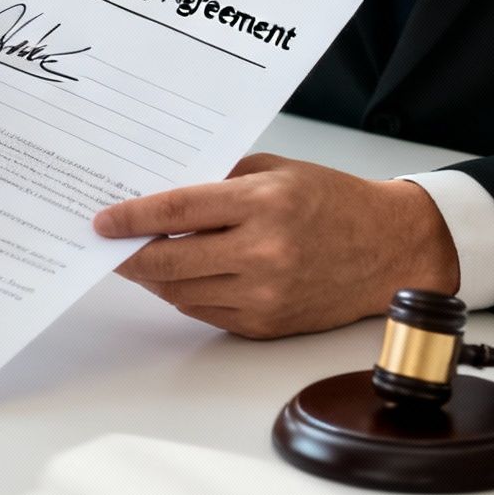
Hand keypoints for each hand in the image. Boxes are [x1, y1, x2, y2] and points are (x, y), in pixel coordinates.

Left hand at [92, 154, 460, 338]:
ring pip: (181, 292)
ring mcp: (264, 293)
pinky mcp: (267, 323)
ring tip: (140, 259)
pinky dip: (184, 294)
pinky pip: (205, 312)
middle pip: (169, 260)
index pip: (176, 211)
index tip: (102, 222)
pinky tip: (179, 276)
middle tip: (109, 247)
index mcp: (262, 205)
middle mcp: (262, 252)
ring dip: (153, 277)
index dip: (131, 218)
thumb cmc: (332, 201)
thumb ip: (219, 182)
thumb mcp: (275, 171)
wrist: (391, 248)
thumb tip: (160, 199)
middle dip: (129, 255)